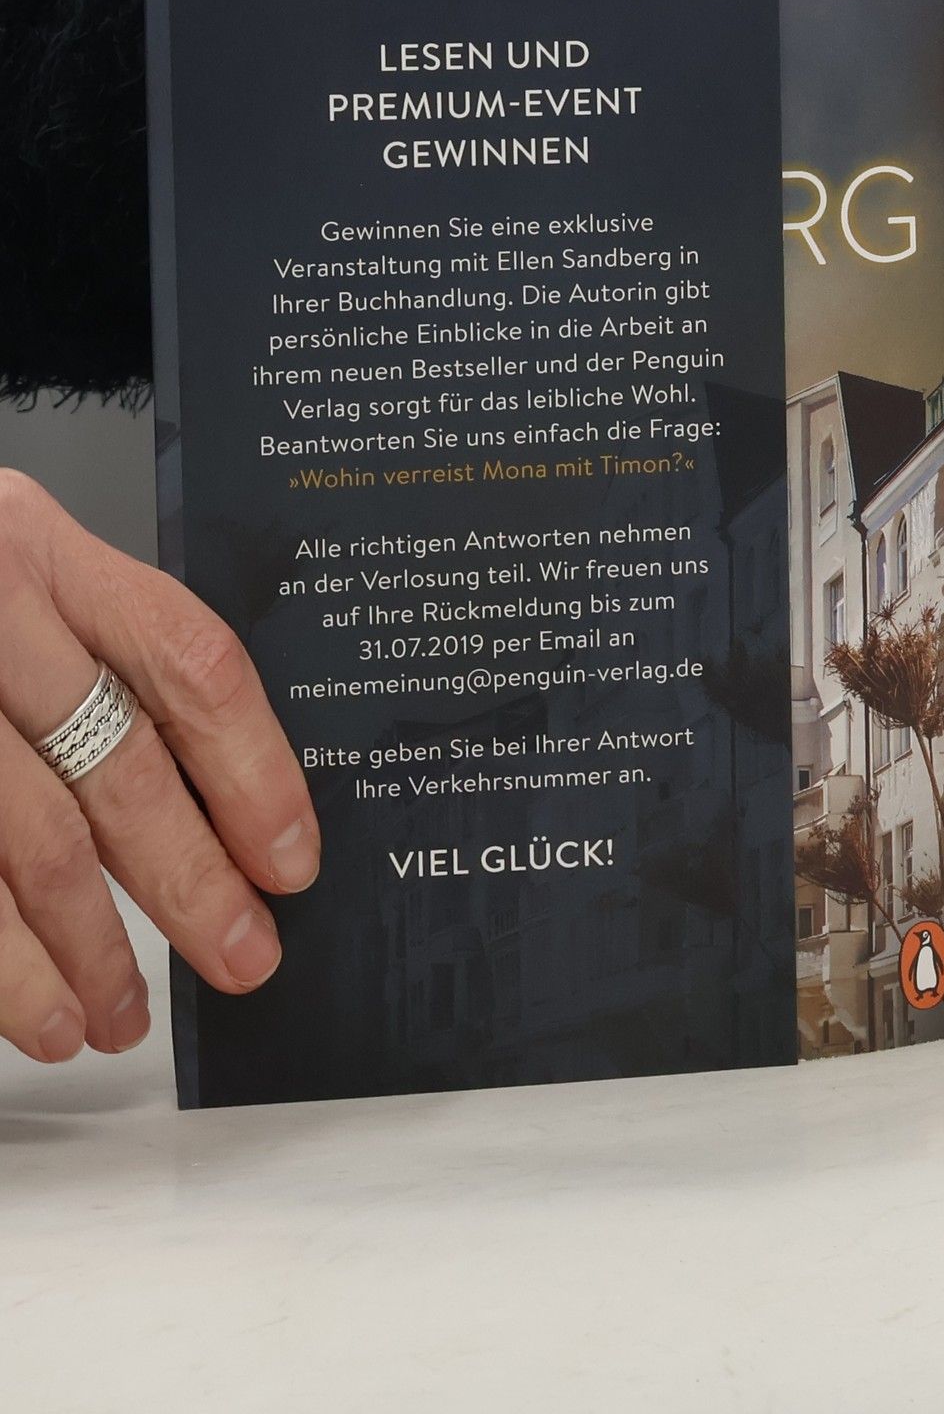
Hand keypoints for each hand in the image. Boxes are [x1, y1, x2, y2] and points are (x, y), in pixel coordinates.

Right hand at [0, 470, 318, 1062]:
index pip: (189, 665)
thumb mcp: (12, 571)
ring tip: (116, 1018)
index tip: (290, 860)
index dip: (256, 772)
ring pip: (25, 843)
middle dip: (190, 885)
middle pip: (116, 771)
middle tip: (243, 959)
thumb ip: (95, 657)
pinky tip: (25, 1010)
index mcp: (39, 551)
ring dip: (82, 951)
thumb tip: (215, 802)